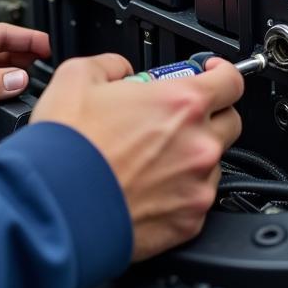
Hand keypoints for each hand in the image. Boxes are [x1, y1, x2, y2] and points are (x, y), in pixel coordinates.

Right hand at [30, 54, 242, 261]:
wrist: (55, 207)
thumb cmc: (68, 146)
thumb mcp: (79, 75)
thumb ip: (113, 64)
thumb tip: (122, 71)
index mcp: (181, 103)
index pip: (231, 79)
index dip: (221, 71)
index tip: (211, 73)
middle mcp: (199, 144)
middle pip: (230, 121)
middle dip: (208, 115)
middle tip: (175, 117)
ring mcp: (197, 186)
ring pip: (213, 163)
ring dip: (192, 155)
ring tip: (152, 157)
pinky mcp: (189, 223)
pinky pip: (197, 199)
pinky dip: (180, 191)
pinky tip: (148, 186)